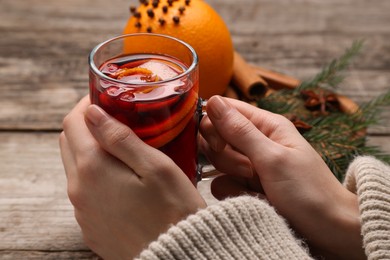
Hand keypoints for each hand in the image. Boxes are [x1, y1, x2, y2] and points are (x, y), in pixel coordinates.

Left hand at [60, 96, 205, 259]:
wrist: (178, 255)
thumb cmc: (174, 210)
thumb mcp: (156, 166)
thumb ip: (121, 138)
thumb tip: (93, 113)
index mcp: (94, 169)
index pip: (73, 121)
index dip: (86, 103)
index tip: (104, 98)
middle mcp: (79, 190)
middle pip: (69, 142)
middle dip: (86, 124)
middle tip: (114, 117)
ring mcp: (82, 210)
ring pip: (74, 166)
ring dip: (90, 149)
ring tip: (120, 146)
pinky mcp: (90, 224)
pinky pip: (84, 190)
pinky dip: (94, 174)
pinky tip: (120, 176)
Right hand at [200, 96, 363, 258]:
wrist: (328, 231)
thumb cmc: (309, 191)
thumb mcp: (273, 158)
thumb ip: (240, 131)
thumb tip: (213, 102)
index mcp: (266, 125)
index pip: (225, 110)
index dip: (213, 123)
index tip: (220, 143)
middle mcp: (255, 142)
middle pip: (216, 136)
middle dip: (225, 155)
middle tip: (249, 169)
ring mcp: (249, 165)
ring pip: (217, 161)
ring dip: (232, 176)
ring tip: (258, 187)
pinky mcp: (245, 186)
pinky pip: (221, 183)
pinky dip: (233, 193)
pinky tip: (253, 199)